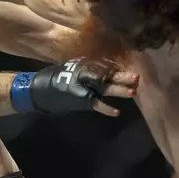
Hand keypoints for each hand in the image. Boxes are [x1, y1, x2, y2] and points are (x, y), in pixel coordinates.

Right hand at [10, 58, 138, 116]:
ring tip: (133, 91)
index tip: (134, 65)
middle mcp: (86, 74)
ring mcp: (84, 86)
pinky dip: (105, 108)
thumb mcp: (74, 68)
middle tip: (137, 77)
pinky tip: (116, 112)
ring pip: (105, 88)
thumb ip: (89, 68)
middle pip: (108, 75)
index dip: (119, 67)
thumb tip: (108, 70)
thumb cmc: (58, 78)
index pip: (106, 66)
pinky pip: (96, 104)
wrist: (41, 89)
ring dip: (119, 90)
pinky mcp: (80, 99)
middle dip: (123, 77)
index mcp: (86, 65)